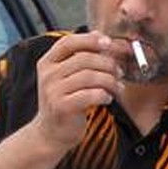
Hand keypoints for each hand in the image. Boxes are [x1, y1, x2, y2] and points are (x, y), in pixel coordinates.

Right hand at [29, 32, 124, 151]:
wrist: (50, 133)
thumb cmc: (64, 101)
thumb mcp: (67, 76)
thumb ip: (81, 56)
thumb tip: (100, 35)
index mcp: (47, 62)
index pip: (68, 42)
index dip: (90, 40)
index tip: (108, 43)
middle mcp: (48, 75)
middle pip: (84, 59)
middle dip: (107, 63)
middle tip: (119, 71)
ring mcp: (53, 91)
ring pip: (90, 76)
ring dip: (110, 80)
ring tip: (117, 87)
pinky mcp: (61, 107)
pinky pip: (90, 95)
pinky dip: (104, 95)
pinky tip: (107, 98)